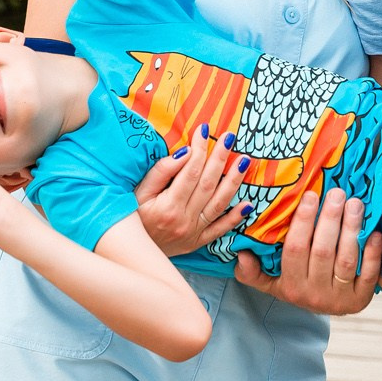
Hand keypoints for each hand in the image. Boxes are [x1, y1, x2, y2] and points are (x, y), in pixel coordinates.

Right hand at [135, 124, 251, 255]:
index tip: (204, 130)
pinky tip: (248, 204)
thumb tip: (185, 153)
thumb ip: (161, 172)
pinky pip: (221, 229)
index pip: (190, 172)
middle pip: (208, 184)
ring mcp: (194, 232)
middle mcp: (184, 220)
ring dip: (234, 181)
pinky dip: (235, 217)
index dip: (200, 149)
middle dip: (220, 158)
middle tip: (230, 137)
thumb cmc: (133, 215)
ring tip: (245, 161)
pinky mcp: (198, 241)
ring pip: (219, 203)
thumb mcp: (139, 192)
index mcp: (168, 205)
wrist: (133, 250)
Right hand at [234, 189, 380, 315]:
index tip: (310, 195)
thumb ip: (252, 271)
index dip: (303, 222)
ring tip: (355, 204)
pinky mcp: (361, 300)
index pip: (295, 249)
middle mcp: (314, 294)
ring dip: (352, 229)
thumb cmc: (296, 284)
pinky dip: (373, 253)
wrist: (326, 307)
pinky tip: (374, 232)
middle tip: (337, 192)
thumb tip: (241, 255)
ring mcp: (339, 298)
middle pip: (323, 252)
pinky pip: (369, 275)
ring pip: (347, 260)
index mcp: (290, 286)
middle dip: (330, 219)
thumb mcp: (270, 281)